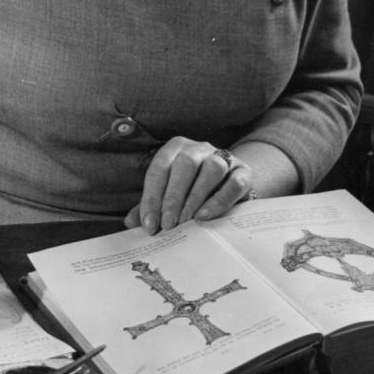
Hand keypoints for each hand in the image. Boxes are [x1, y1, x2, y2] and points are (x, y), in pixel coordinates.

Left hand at [124, 137, 251, 234]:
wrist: (229, 182)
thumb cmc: (191, 188)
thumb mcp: (169, 194)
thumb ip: (151, 206)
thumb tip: (130, 222)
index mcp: (176, 149)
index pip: (160, 167)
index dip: (151, 196)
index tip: (149, 223)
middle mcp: (199, 148)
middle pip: (185, 164)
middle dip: (173, 196)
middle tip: (168, 224)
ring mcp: (223, 157)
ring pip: (212, 168)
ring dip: (196, 196)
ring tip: (186, 221)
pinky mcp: (242, 172)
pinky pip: (234, 182)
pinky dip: (219, 200)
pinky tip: (205, 216)